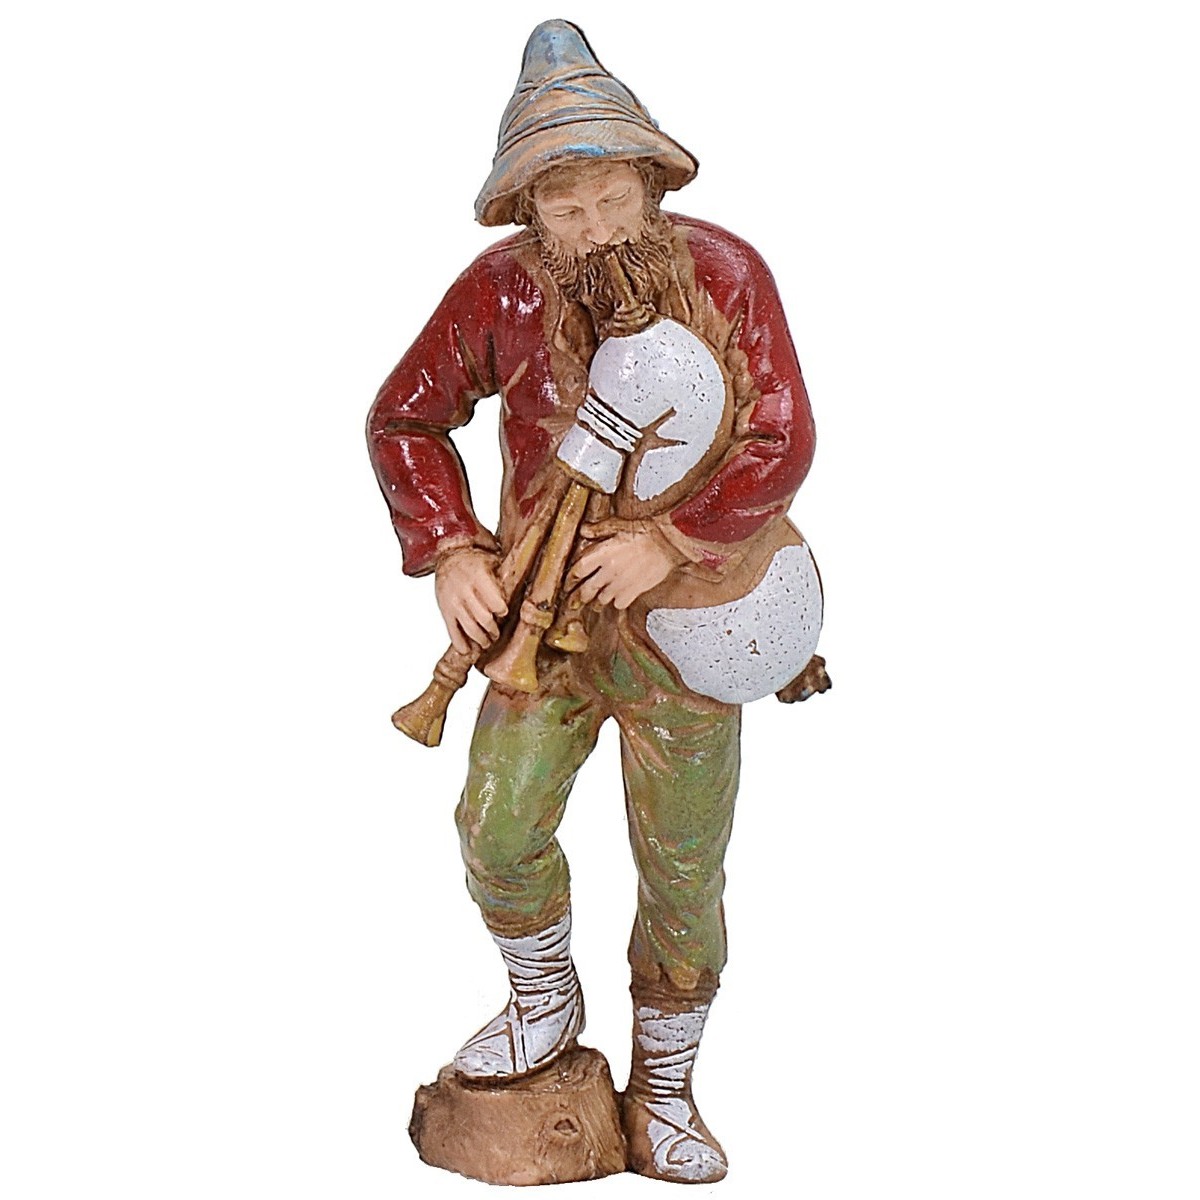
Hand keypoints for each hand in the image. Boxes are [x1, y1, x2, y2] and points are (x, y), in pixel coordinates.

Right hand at [435, 548, 507, 652]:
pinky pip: (452, 631)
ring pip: (469, 628)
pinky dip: (460, 644)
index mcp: (478, 577)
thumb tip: (523, 594)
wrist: (447, 557)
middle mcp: (464, 590)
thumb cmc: (474, 562)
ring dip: (481, 639)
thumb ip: (502, 579)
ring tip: (486, 642)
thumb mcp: (491, 563)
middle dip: (493, 630)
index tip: (504, 614)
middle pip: (483, 619)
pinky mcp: (444, 610)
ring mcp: (453, 602)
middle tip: (496, 634)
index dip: (502, 611)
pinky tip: (468, 650)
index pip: (495, 603)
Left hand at [565, 528, 680, 609]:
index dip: (571, 578)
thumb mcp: (618, 524)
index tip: (569, 582)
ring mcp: (621, 583)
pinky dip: (617, 602)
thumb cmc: (646, 531)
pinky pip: (619, 604)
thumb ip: (598, 529)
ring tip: (597, 600)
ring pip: (602, 598)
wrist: (668, 541)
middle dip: (580, 596)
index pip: (578, 570)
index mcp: (602, 553)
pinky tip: (618, 598)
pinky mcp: (634, 591)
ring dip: (598, 599)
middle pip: (587, 590)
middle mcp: (609, 570)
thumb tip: (584, 530)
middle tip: (576, 600)